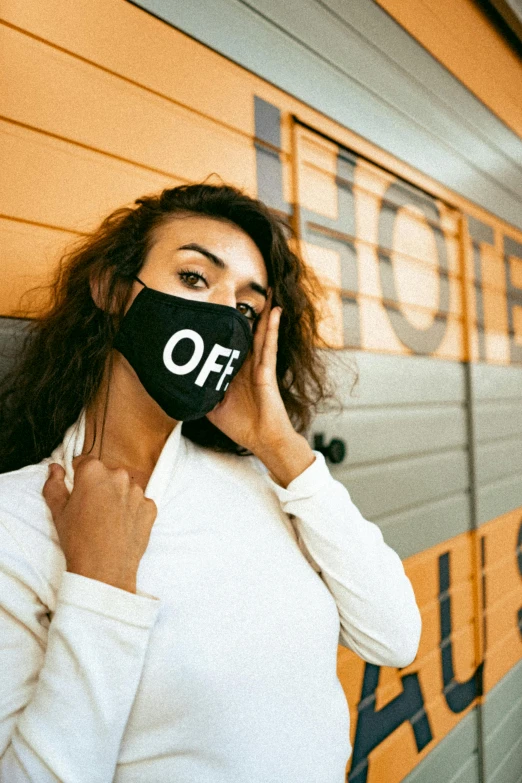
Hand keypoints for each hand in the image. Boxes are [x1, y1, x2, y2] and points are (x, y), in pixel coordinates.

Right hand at [43, 457, 156, 593]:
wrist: (104, 570)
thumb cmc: (78, 540)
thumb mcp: (58, 511)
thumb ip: (54, 484)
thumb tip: (55, 469)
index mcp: (94, 472)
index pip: (85, 463)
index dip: (79, 477)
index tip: (78, 491)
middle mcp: (119, 476)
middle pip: (107, 474)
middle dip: (100, 486)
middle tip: (92, 510)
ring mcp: (138, 491)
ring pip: (125, 488)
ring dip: (118, 498)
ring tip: (107, 521)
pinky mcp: (150, 507)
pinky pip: (140, 503)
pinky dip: (132, 512)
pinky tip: (121, 527)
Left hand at [206, 293, 293, 453]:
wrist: (262, 441)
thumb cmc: (240, 425)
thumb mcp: (212, 406)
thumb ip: (199, 392)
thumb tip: (176, 385)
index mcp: (235, 370)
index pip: (229, 342)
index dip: (224, 324)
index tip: (217, 305)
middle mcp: (248, 364)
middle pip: (246, 331)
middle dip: (246, 310)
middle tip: (244, 287)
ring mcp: (259, 366)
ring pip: (260, 333)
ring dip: (263, 312)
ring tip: (268, 290)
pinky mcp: (267, 372)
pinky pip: (270, 346)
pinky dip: (272, 328)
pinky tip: (274, 312)